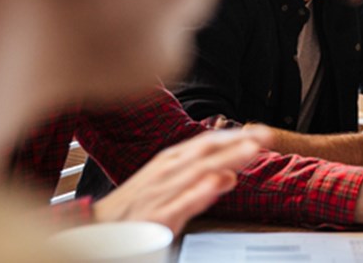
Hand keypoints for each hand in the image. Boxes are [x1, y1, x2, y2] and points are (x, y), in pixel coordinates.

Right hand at [93, 126, 272, 234]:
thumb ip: (201, 182)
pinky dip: (199, 191)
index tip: (262, 132)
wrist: (95, 230)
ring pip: (199, 171)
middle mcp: (167, 172)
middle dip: (238, 142)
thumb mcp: (168, 188)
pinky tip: (218, 182)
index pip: (208, 143)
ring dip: (227, 158)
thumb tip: (229, 175)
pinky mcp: (156, 216)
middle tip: (266, 135)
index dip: (236, 137)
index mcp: (171, 162)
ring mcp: (161, 192)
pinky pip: (180, 202)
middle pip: (208, 152)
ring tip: (252, 150)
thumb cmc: (133, 208)